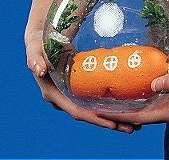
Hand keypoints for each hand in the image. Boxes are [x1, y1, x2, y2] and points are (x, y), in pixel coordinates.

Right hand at [24, 29, 140, 133]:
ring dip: (112, 117)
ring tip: (133, 123)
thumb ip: (35, 59)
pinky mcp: (79, 88)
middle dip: (109, 123)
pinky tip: (124, 105)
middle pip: (89, 115)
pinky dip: (108, 105)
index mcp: (53, 94)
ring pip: (93, 110)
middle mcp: (63, 99)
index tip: (113, 124)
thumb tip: (40, 70)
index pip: (76, 111)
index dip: (95, 118)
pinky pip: (94, 100)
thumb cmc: (38, 44)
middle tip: (132, 128)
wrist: (41, 40)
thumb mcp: (35, 50)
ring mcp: (71, 95)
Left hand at [94, 51, 168, 126]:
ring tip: (110, 100)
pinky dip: (140, 101)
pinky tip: (133, 90)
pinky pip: (154, 104)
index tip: (99, 111)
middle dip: (119, 114)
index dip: (118, 116)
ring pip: (146, 111)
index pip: (139, 118)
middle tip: (97, 105)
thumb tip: (155, 85)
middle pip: (139, 117)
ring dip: (129, 108)